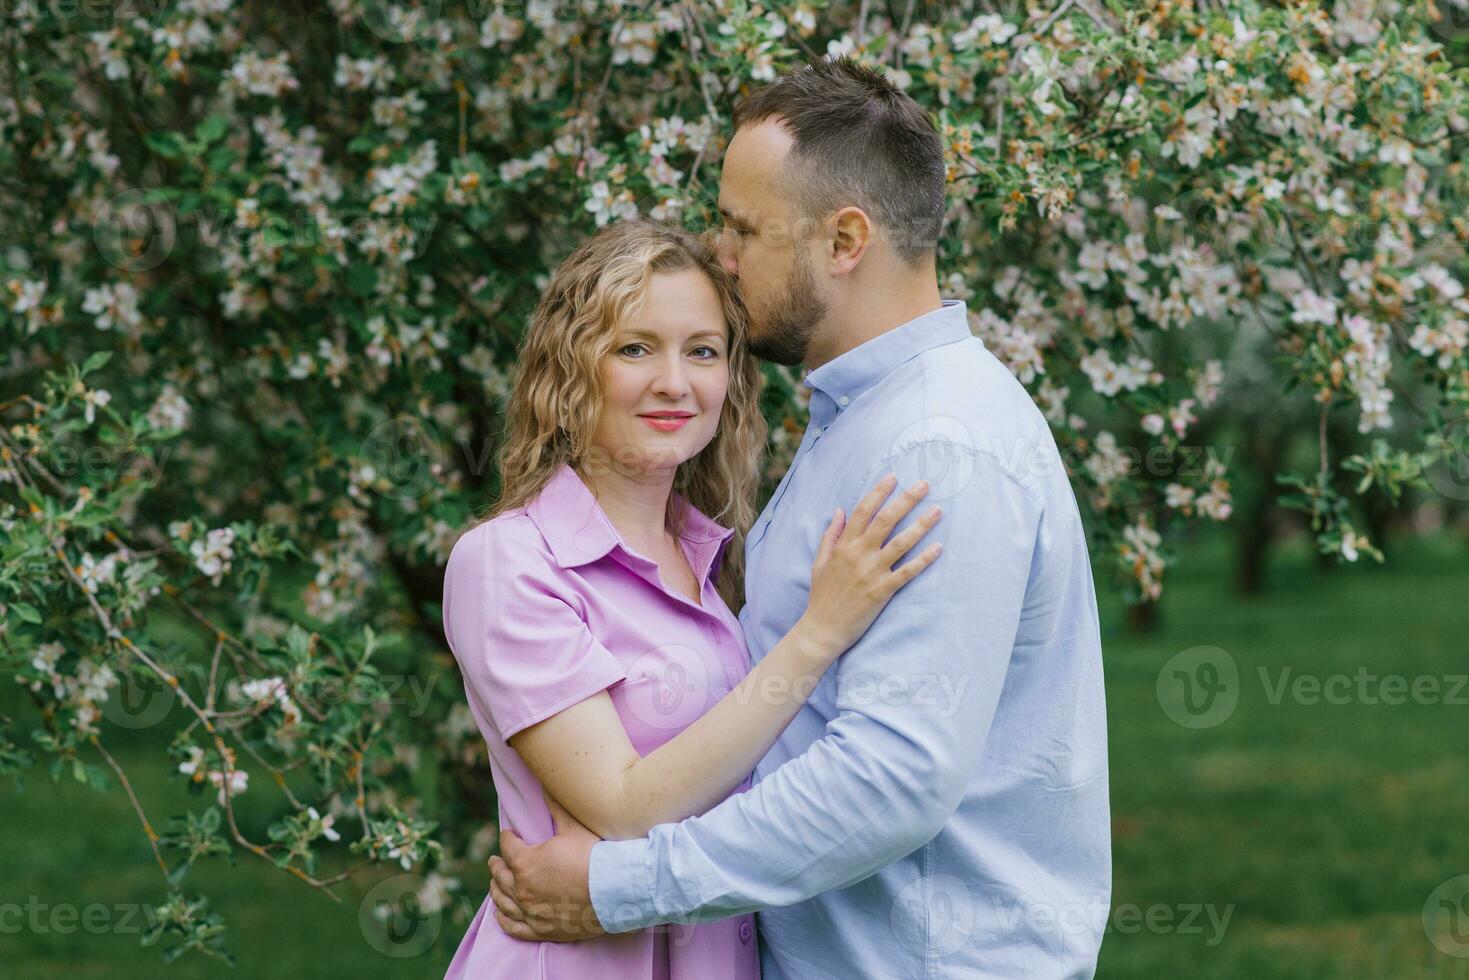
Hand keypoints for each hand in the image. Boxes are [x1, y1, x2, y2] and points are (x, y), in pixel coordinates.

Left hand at [489, 794, 607, 942]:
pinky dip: (504, 919)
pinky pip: (513, 927)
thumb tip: (546, 786)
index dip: (507, 838)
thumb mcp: (573, 828)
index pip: (508, 847)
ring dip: (496, 889)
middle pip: (501, 875)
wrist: (614, 891)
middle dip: (497, 865)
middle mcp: (522, 888)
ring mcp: (531, 912)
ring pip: (503, 901)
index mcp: (526, 862)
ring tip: (494, 884)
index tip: (508, 835)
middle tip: (495, 860)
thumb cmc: (594, 857)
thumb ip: (556, 807)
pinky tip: (501, 914)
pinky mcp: (541, 930)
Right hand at [797, 473, 943, 655]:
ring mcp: (872, 572)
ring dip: (921, 525)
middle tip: (924, 485)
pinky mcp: (882, 591)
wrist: (823, 628)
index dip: (879, 492)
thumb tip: (840, 510)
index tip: (893, 477)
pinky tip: (938, 548)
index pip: (863, 511)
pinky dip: (923, 560)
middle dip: (906, 500)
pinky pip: (907, 572)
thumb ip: (831, 535)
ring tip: (938, 511)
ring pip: (901, 543)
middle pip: (886, 520)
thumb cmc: (821, 595)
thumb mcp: (820, 561)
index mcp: (844, 546)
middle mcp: (859, 555)